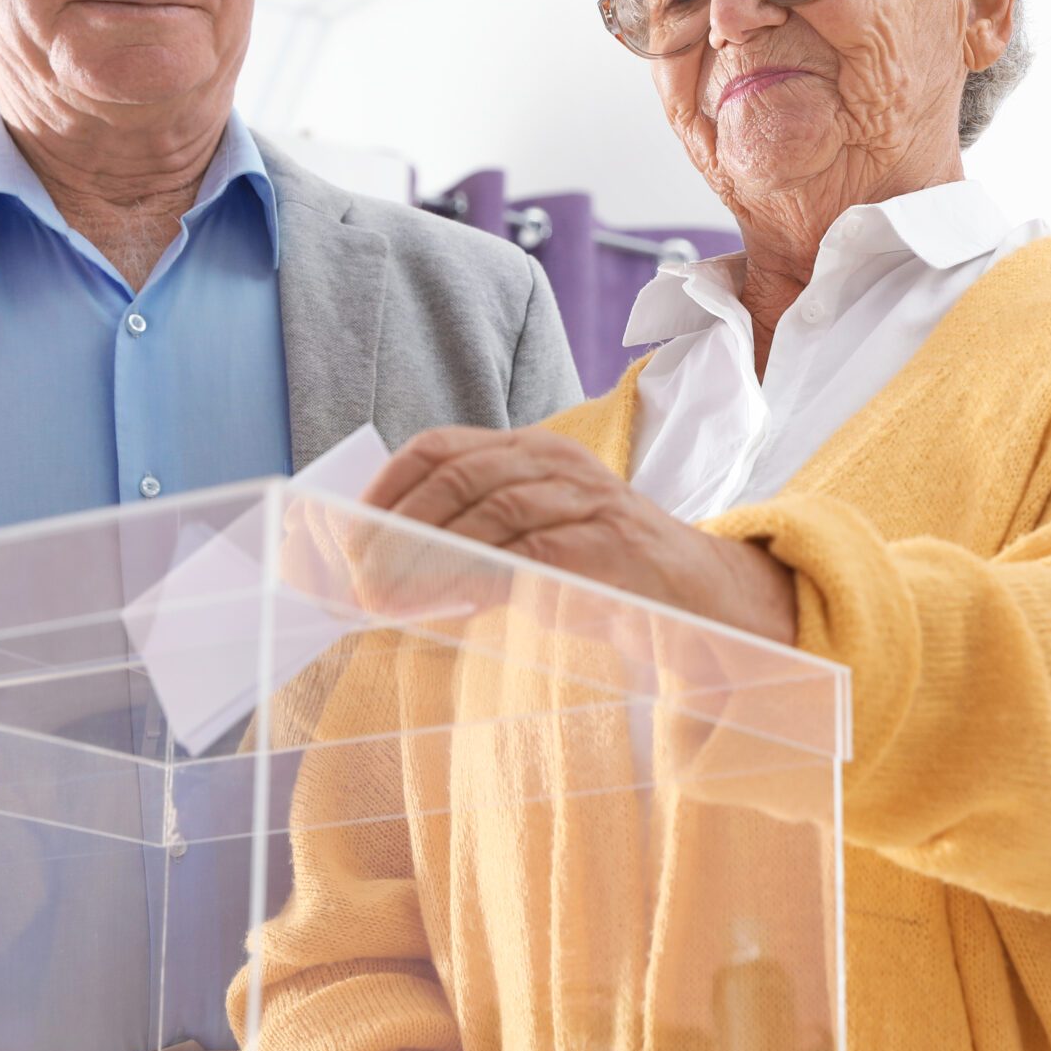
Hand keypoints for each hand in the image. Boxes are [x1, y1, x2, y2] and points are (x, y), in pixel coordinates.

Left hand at [362, 427, 798, 644]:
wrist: (701, 601)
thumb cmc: (604, 576)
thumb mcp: (530, 547)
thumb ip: (471, 549)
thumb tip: (385, 576)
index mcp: (531, 453)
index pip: (440, 447)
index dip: (386, 487)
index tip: (349, 534)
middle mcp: (557, 463)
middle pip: (457, 477)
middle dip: (397, 529)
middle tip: (359, 579)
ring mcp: (588, 498)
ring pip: (490, 512)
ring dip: (428, 559)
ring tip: (390, 598)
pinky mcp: (611, 543)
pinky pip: (534, 552)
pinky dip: (483, 576)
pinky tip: (453, 602)